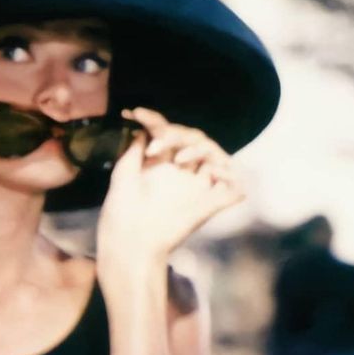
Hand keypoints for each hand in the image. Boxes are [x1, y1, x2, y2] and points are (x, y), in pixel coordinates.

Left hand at [97, 108, 244, 267]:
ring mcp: (196, 187)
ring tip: (178, 160)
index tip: (134, 114)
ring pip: (212, 153)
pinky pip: (232, 186)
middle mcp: (180, 171)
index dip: (153, 120)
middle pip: (192, 138)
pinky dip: (230, 175)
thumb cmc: (121, 212)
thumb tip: (142, 127)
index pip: (166, 133)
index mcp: (160, 163)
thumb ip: (135, 148)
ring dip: (197, 148)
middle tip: (156, 146)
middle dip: (175, 134)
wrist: (129, 240)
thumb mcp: (123, 173)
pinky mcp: (209, 204)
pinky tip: (213, 171)